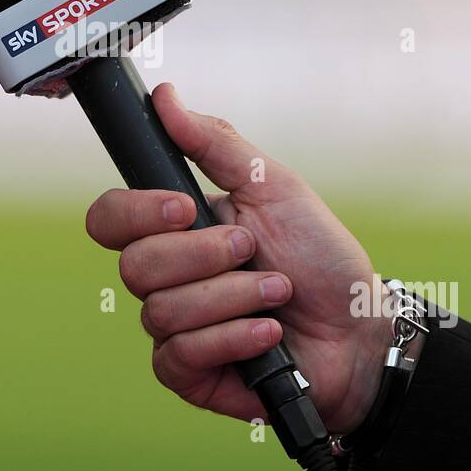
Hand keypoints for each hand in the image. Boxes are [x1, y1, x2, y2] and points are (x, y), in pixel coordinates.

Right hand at [85, 83, 391, 432]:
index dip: (136, 213)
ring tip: (277, 293)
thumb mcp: (273, 186)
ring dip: (233, 298)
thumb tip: (165, 97)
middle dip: (205, 257)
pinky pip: (180, 355)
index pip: (110, 218)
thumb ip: (216, 143)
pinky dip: (233, 337)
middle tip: (253, 250)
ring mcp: (174, 329)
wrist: (360, 326)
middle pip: (134, 266)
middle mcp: (166, 278)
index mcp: (175, 230)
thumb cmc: (319, 256)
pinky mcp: (190, 374)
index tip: (187, 208)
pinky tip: (268, 332)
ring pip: (161, 312)